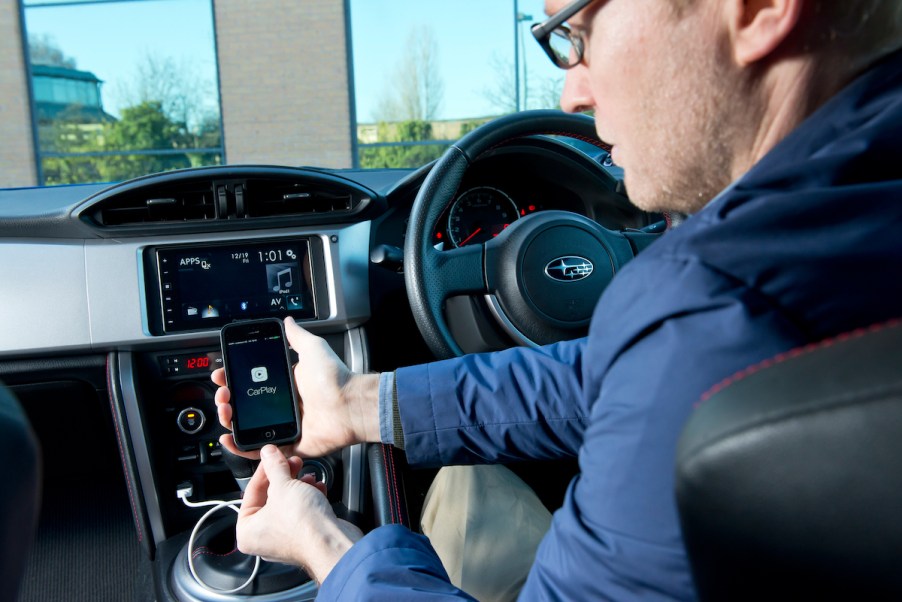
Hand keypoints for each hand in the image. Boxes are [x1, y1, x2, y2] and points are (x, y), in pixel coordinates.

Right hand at [213, 317, 381, 459]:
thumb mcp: (314, 350)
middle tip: (223, 395)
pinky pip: (261, 450)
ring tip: (225, 412)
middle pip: (245, 406)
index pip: (251, 384)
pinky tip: (229, 439)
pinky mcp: (288, 444)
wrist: (351, 405)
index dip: (233, 379)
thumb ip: (298, 336)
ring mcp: (284, 426)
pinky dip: (241, 448)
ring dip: (230, 421)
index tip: (222, 375)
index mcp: (286, 386)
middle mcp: (283, 406)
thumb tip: (288, 321)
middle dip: (227, 400)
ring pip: (247, 428)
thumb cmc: (336, 379)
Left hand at [236, 445, 362, 582]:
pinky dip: (309, 498)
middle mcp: (263, 539)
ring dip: (299, 486)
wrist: (332, 542)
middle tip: (292, 462)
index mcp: (247, 531)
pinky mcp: (304, 537)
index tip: (272, 456)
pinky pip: (302, 513)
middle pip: (270, 497)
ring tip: (308, 476)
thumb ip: (274, 466)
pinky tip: (317, 488)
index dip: (265, 469)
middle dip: (285, 477)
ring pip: (288, 504)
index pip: (251, 491)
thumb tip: (268, 454)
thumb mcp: (284, 485)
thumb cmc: (303, 526)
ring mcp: (284, 540)